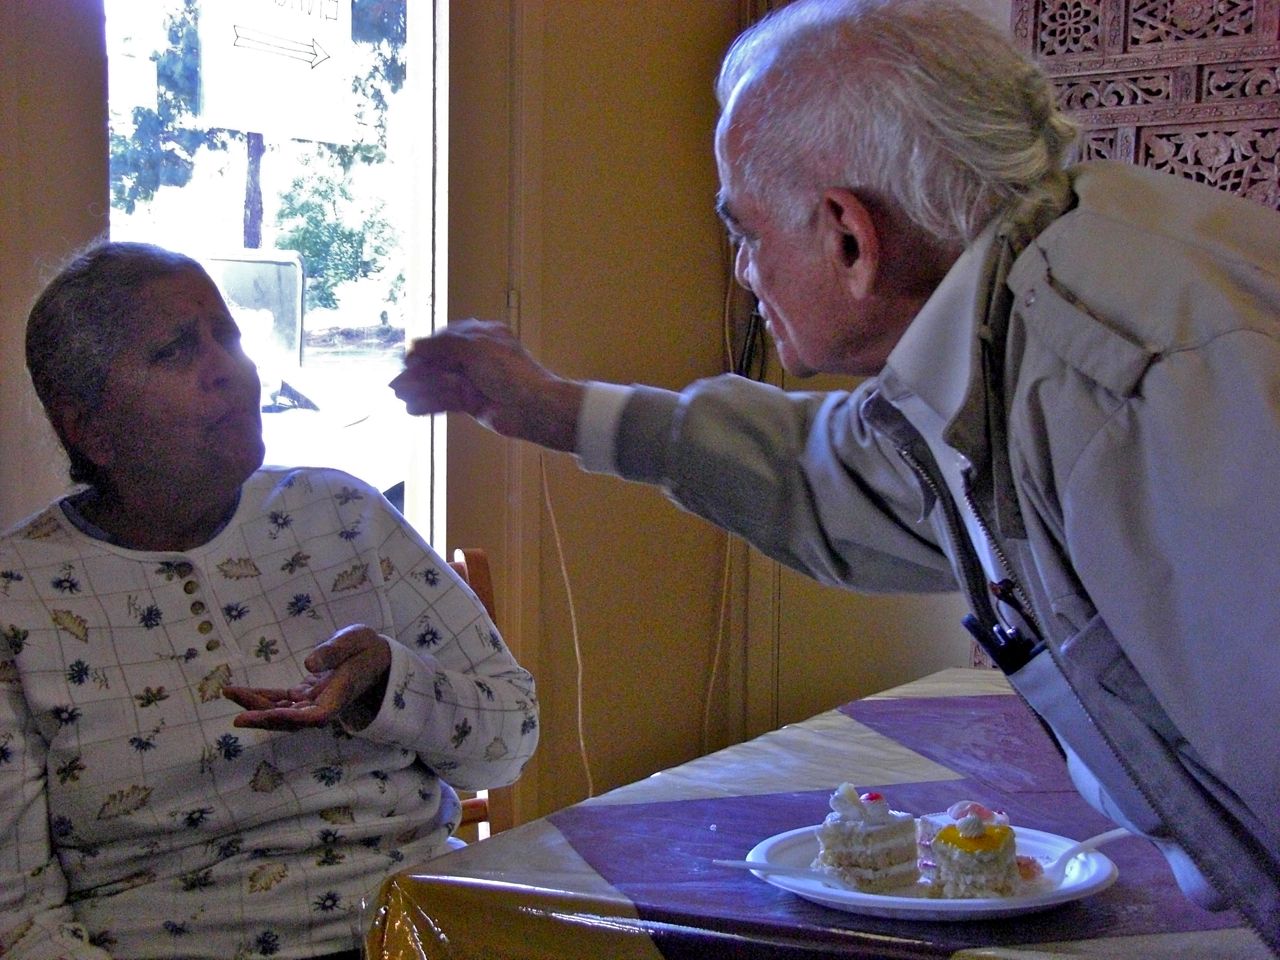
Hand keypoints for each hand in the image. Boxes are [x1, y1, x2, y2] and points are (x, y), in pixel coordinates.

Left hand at [223, 625, 391, 730]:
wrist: (375, 658)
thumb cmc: (368, 648)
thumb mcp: (358, 640)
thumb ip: (335, 650)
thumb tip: (308, 663)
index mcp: (341, 695)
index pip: (315, 716)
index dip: (290, 718)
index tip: (266, 714)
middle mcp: (325, 705)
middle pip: (293, 720)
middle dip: (265, 719)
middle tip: (238, 717)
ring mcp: (314, 703)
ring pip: (283, 713)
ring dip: (256, 707)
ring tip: (231, 693)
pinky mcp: (306, 695)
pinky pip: (281, 701)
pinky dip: (261, 697)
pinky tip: (239, 691)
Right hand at [389, 319, 585, 451]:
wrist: (534, 406)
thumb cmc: (508, 371)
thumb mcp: (473, 348)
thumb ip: (441, 345)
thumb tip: (412, 346)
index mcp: (481, 335)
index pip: (445, 339)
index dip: (425, 350)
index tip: (408, 360)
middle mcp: (476, 356)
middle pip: (440, 363)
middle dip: (418, 373)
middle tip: (395, 385)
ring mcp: (475, 380)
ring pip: (441, 383)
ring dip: (420, 389)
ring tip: (399, 396)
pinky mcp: (473, 404)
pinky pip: (446, 401)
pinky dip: (429, 403)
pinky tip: (412, 408)